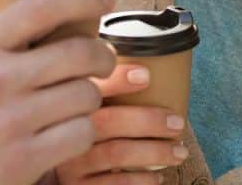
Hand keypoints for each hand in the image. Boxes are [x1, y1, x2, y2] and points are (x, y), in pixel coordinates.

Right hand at [0, 0, 117, 184]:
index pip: (42, 5)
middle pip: (80, 51)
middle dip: (102, 55)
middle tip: (101, 60)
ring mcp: (11, 122)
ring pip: (87, 95)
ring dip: (90, 97)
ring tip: (76, 100)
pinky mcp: (23, 161)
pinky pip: (81, 134)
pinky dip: (81, 133)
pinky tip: (66, 132)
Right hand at [55, 64, 188, 183]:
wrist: (62, 180)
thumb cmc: (89, 137)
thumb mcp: (88, 111)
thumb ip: (105, 91)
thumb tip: (149, 68)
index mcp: (67, 104)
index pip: (90, 86)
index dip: (117, 79)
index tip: (146, 76)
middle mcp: (61, 132)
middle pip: (107, 120)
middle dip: (149, 120)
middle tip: (177, 123)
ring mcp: (68, 163)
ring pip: (116, 152)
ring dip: (155, 151)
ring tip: (179, 151)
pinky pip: (115, 184)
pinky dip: (142, 179)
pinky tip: (157, 177)